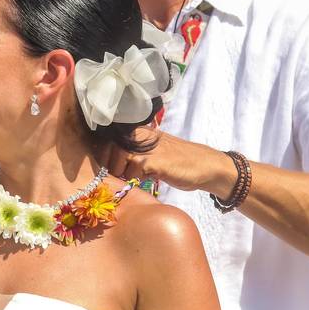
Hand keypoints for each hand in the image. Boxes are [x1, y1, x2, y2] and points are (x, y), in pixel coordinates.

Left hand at [101, 127, 236, 194]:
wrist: (204, 166)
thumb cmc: (176, 161)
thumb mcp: (151, 151)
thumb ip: (131, 152)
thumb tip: (106, 163)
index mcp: (139, 130)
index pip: (107, 138)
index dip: (103, 153)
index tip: (109, 165)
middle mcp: (140, 135)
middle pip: (108, 150)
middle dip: (112, 166)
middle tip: (125, 174)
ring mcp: (146, 147)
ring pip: (118, 162)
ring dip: (125, 174)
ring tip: (140, 175)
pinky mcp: (154, 161)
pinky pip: (132, 172)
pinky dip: (136, 179)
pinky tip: (150, 177)